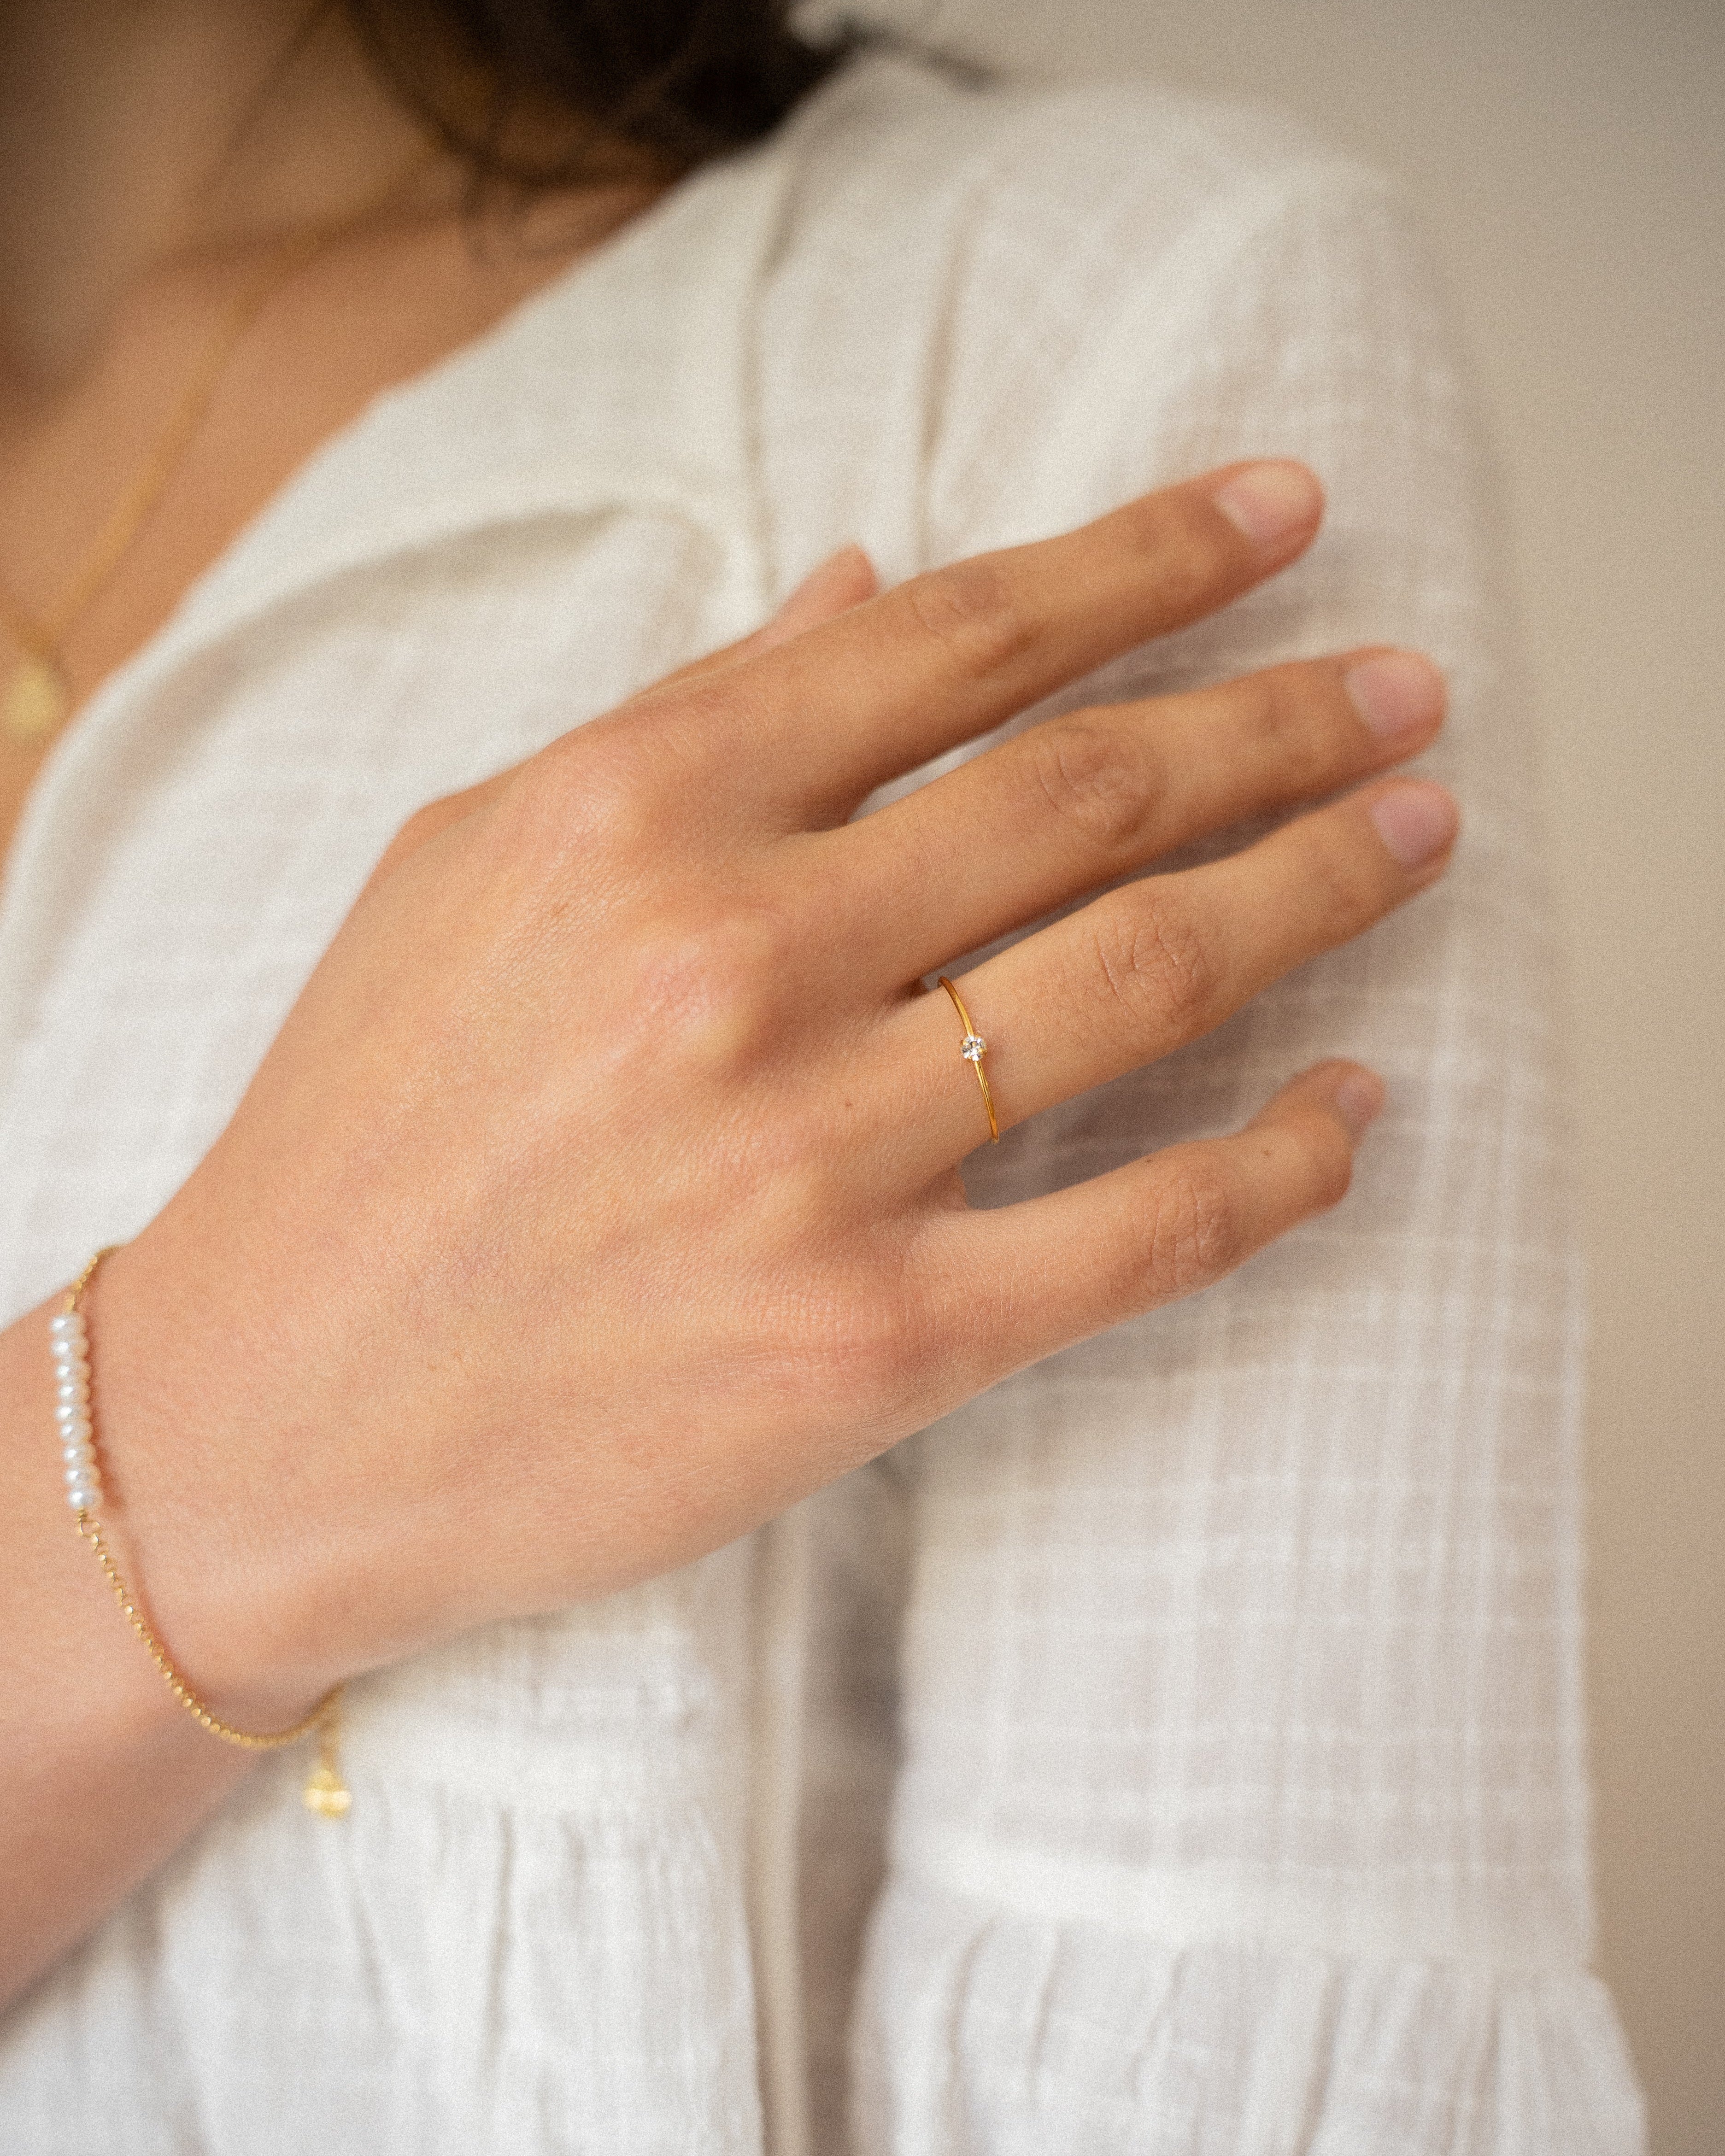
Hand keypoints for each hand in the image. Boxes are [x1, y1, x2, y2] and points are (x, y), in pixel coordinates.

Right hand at [91, 460, 1454, 1719]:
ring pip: (1145, 985)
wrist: (268, 1410)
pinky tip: (1356, 1106)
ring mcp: (812, 1161)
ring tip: (1416, 839)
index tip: (1282, 517)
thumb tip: (869, 587)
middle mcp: (736, 966)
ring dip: (1315, 893)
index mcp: (636, 815)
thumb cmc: (365, 1125)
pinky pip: (1139, 1233)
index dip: (1154, 562)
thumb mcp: (475, 862)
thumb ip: (687, 718)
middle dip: (1286, 721)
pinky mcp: (869, 1344)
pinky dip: (1279, 1163)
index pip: (962, 641)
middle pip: (1093, 795)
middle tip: (1405, 695)